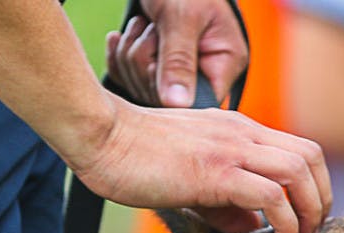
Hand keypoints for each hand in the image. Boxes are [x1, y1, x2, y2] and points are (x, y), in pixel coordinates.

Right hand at [70, 94, 330, 232]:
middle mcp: (242, 134)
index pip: (298, 150)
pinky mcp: (216, 172)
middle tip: (311, 232)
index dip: (313, 185)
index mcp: (238, 130)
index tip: (306, 218)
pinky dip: (284, 221)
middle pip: (311, 158)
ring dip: (309, 210)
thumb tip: (250, 226)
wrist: (101, 137)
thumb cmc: (133, 156)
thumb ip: (222, 200)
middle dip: (320, 199)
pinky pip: (270, 195)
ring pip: (298, 172)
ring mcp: (231, 150)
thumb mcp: (189, 176)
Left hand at [105, 0, 247, 106]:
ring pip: (143, 90)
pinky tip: (119, 38)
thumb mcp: (180, 17)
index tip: (156, 63)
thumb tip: (177, 104)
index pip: (199, 102)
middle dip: (144, 64)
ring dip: (131, 55)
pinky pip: (129, 80)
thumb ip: (178, 60)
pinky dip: (119, 57)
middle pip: (166, 99)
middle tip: (148, 30)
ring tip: (140, 25)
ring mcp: (178, 73)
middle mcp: (205, 73)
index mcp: (225, 62)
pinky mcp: (155, 69)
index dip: (169, 89)